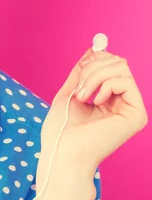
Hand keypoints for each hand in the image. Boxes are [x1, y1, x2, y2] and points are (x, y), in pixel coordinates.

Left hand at [40, 47, 147, 171]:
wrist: (62, 151)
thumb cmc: (61, 128)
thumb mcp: (70, 90)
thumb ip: (82, 71)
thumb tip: (93, 47)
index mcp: (109, 97)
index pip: (111, 62)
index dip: (95, 58)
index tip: (80, 68)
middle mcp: (124, 102)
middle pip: (118, 61)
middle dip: (93, 67)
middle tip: (79, 87)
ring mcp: (132, 108)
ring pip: (120, 67)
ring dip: (94, 76)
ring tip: (82, 96)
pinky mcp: (136, 115)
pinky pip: (125, 81)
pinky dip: (104, 85)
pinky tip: (94, 101)